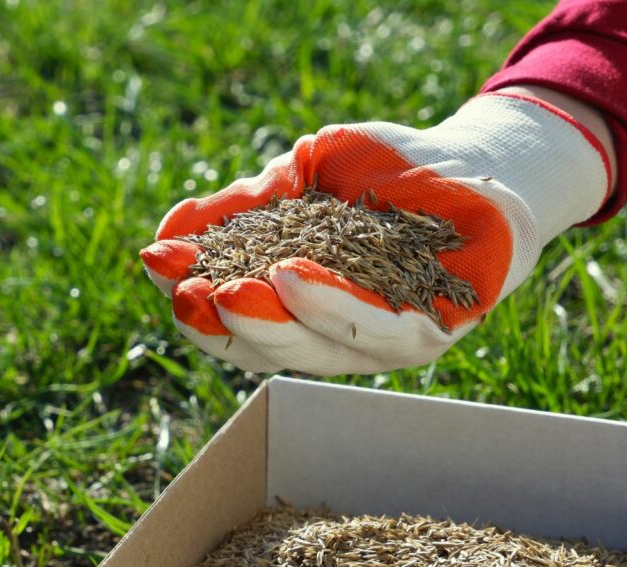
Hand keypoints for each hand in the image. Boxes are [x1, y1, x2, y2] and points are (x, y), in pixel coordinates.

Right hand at [141, 94, 611, 374]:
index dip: (195, 298)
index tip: (159, 268)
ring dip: (269, 321)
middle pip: (269, 345)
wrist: (468, 161)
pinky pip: (377, 330)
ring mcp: (381, 341)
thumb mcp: (300, 178)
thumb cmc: (380, 171)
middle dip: (225, 321)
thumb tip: (167, 232)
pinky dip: (331, 307)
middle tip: (187, 294)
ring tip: (232, 291)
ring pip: (315, 346)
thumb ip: (243, 208)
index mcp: (295, 305)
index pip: (236, 319)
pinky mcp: (431, 331)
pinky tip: (293, 278)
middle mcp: (332, 333)